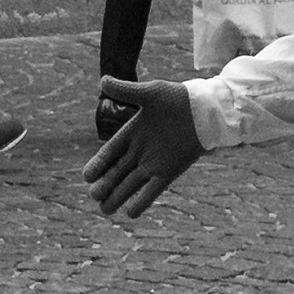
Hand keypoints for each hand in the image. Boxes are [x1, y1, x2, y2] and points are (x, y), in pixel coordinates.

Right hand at [83, 77, 207, 218]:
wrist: (206, 110)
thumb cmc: (178, 98)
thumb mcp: (150, 93)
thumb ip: (126, 90)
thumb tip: (103, 80)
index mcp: (132, 133)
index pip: (110, 152)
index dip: (99, 164)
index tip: (87, 176)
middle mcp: (140, 151)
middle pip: (118, 172)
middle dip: (105, 185)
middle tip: (94, 196)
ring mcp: (154, 163)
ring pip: (131, 184)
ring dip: (118, 196)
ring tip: (105, 210)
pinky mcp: (169, 172)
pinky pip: (152, 190)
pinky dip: (142, 201)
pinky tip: (130, 213)